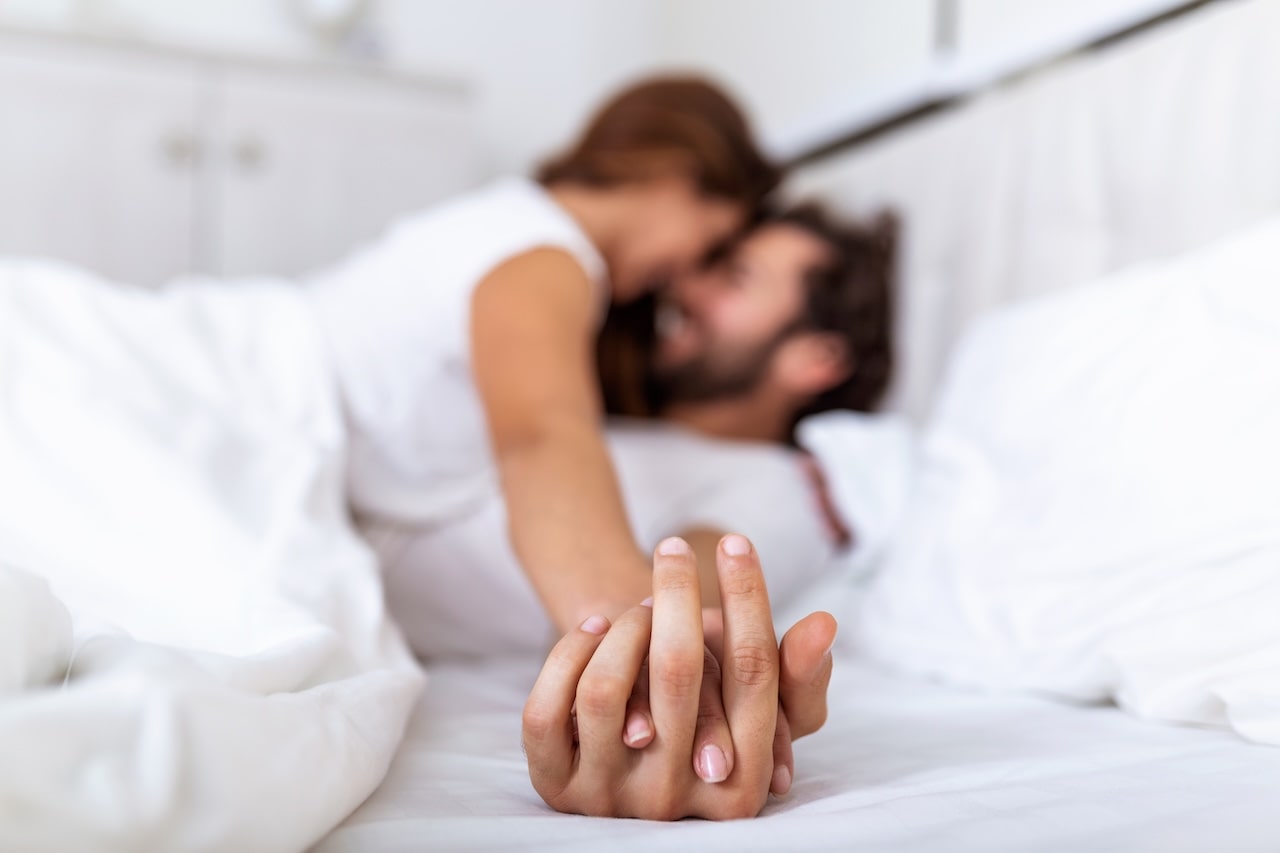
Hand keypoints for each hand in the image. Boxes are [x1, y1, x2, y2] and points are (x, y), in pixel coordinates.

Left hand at [522, 535, 788, 818]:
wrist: (628, 767)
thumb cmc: (711, 718)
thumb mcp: (760, 704)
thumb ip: (798, 672)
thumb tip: (823, 623)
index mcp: (743, 785)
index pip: (755, 673)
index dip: (747, 598)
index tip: (736, 543)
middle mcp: (676, 799)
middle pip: (679, 671)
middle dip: (675, 591)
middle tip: (672, 548)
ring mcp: (610, 798)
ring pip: (604, 690)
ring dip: (623, 627)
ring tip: (639, 609)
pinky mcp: (556, 787)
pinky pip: (548, 709)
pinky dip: (568, 654)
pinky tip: (593, 630)